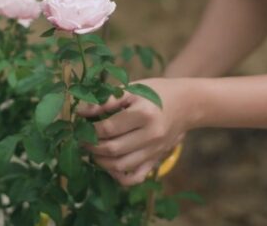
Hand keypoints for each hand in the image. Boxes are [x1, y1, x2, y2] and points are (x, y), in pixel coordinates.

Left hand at [76, 78, 191, 185]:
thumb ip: (106, 100)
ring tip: (92, 150)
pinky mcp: (156, 160)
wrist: (187, 104)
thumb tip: (80, 111)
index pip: (108, 128)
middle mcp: (151, 136)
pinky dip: (118, 176)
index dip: (89, 129)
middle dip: (91, 146)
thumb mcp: (132, 89)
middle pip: (112, 149)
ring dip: (100, 161)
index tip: (80, 124)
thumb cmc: (156, 92)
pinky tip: (109, 164)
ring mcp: (154, 151)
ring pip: (120, 166)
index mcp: (144, 114)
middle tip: (82, 138)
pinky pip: (134, 178)